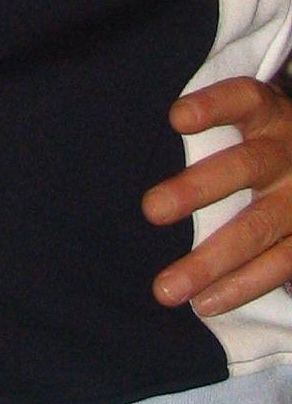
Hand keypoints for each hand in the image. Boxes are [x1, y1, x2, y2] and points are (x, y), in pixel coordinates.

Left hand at [145, 76, 291, 315]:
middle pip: (245, 167)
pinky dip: (241, 287)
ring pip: (258, 229)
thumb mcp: (254, 119)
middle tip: (150, 209)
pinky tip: (204, 304)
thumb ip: (213, 124)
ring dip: (210, 261)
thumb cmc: (266, 139)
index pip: (245, 100)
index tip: (176, 118)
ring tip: (166, 288)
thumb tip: (128, 138)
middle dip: (197, 189)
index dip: (213, 107)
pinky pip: (281, 265)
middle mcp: (289, 155)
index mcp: (270, 115)